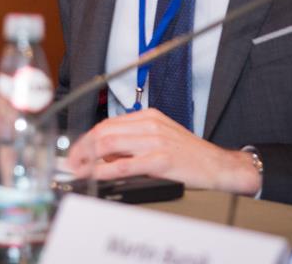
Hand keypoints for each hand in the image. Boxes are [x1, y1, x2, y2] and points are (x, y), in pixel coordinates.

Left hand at [67, 108, 260, 194]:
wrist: (220, 166)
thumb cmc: (191, 156)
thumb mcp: (161, 139)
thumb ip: (134, 142)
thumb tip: (105, 154)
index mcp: (149, 117)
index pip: (108, 124)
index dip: (87, 138)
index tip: (76, 151)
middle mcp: (150, 125)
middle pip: (104, 131)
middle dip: (83, 148)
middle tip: (72, 163)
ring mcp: (156, 141)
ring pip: (110, 144)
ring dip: (89, 158)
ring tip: (80, 170)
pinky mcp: (162, 160)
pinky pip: (126, 164)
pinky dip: (106, 170)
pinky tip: (97, 175)